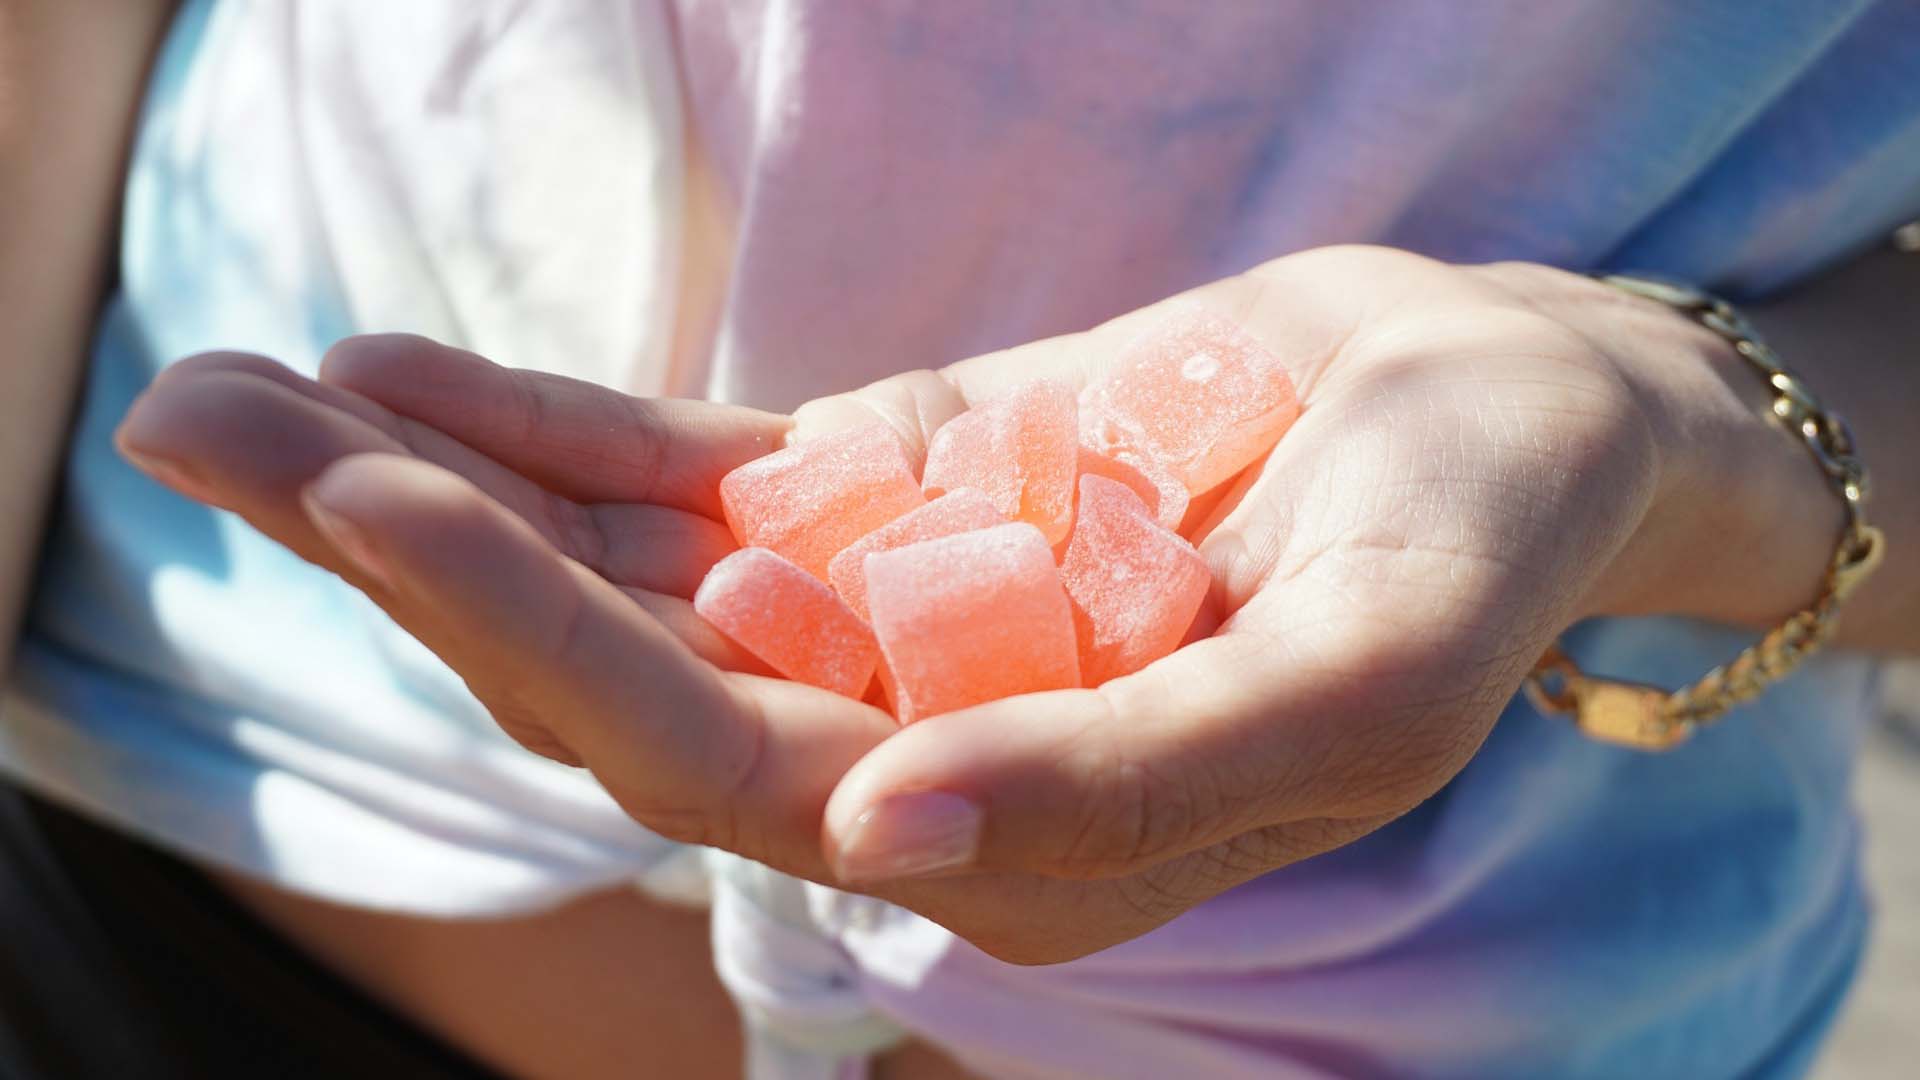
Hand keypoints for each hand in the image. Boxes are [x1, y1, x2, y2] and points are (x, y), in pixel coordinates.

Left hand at [117, 246, 1824, 962]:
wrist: (1503, 417)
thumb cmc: (1477, 548)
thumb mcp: (1359, 676)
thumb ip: (1140, 782)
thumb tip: (883, 846)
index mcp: (1014, 834)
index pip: (728, 769)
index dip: (544, 646)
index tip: (375, 503)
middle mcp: (912, 740)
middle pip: (615, 675)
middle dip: (411, 559)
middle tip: (197, 428)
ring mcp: (880, 616)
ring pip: (618, 573)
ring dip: (431, 488)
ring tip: (230, 400)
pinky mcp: (883, 502)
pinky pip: (686, 476)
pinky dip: (545, 430)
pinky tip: (398, 373)